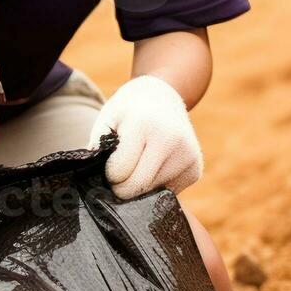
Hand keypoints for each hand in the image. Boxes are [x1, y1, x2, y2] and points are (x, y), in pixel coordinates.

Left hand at [88, 75, 203, 199]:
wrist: (163, 96)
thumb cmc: (129, 110)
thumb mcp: (107, 119)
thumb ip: (97, 149)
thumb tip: (95, 182)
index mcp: (144, 125)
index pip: (119, 173)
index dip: (109, 172)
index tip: (110, 161)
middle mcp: (171, 140)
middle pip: (137, 187)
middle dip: (122, 186)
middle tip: (120, 171)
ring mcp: (188, 156)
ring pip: (152, 194)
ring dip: (141, 186)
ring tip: (141, 161)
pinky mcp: (196, 169)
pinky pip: (167, 193)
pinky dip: (156, 185)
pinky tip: (156, 164)